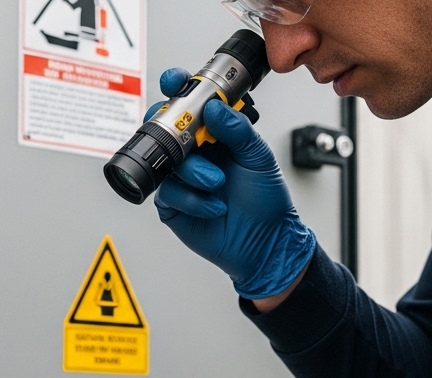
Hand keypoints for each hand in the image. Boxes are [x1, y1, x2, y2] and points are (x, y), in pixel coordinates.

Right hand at [150, 68, 316, 299]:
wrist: (266, 242)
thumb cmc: (266, 200)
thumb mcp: (258, 157)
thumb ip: (237, 129)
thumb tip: (213, 106)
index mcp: (216, 134)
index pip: (191, 104)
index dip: (179, 88)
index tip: (175, 81)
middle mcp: (196, 152)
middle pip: (166, 128)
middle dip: (171, 128)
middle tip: (189, 138)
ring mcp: (183, 178)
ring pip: (169, 162)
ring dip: (194, 172)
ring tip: (217, 184)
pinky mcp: (174, 204)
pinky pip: (169, 193)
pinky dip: (192, 199)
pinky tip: (213, 206)